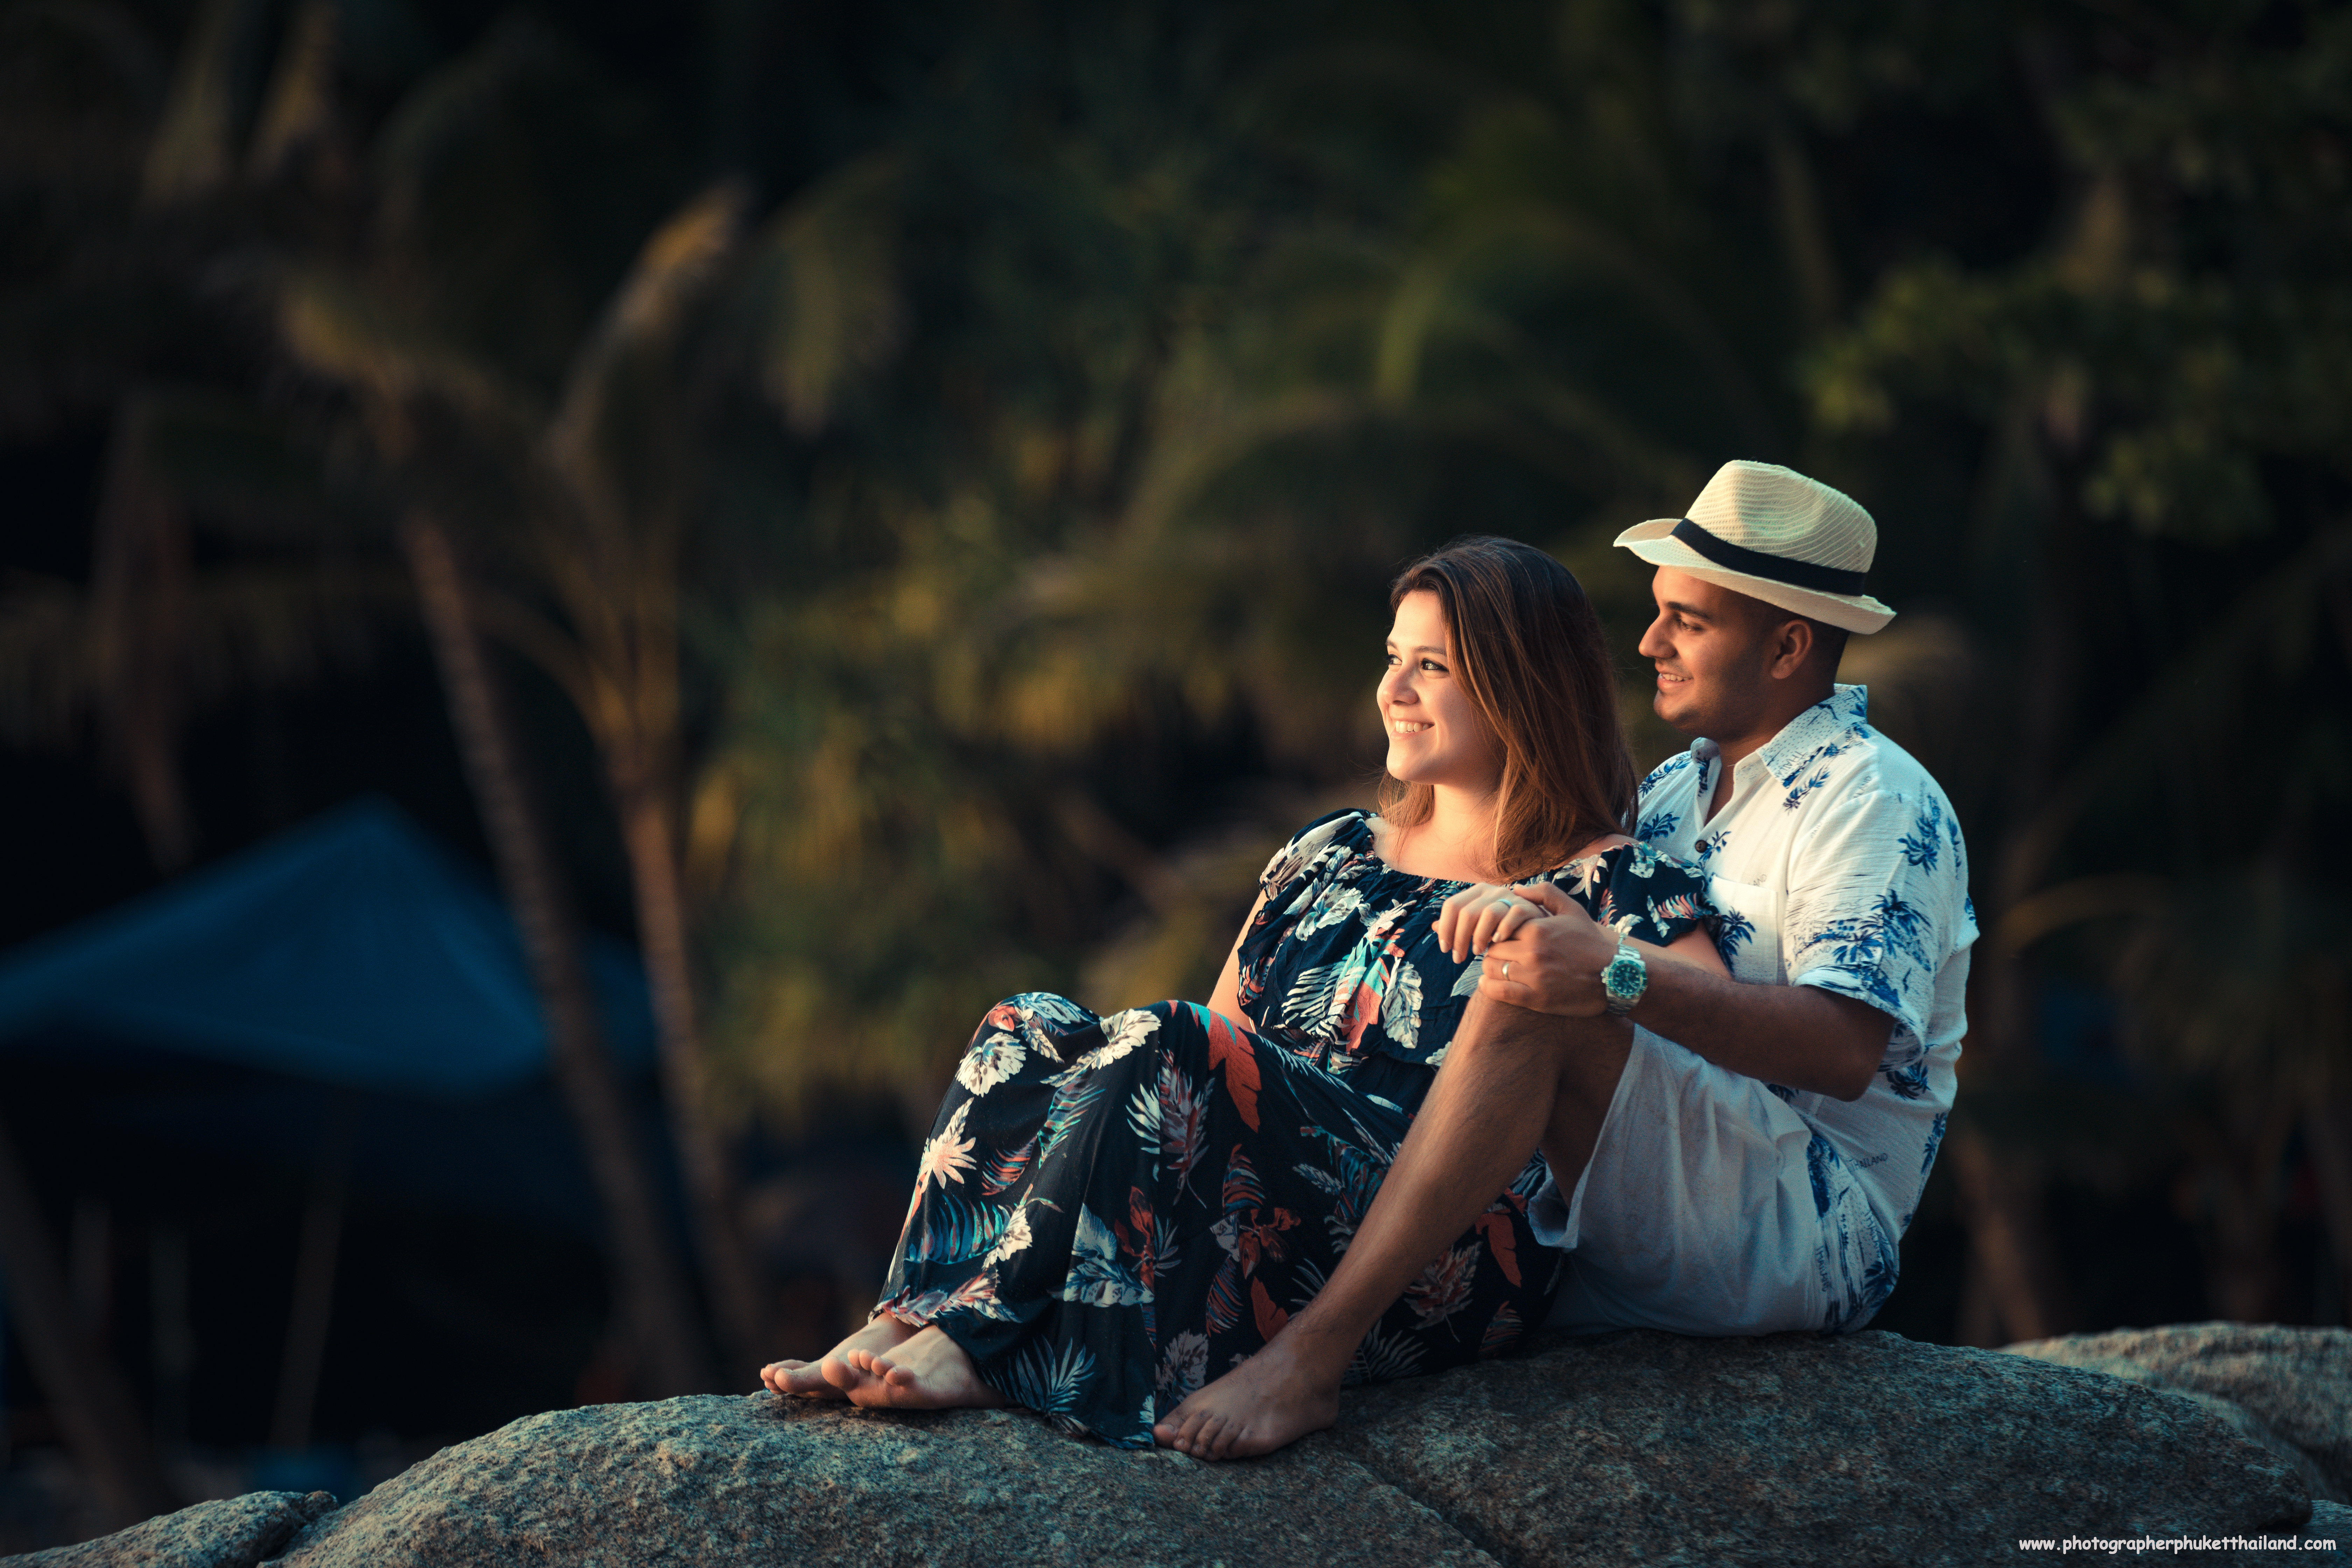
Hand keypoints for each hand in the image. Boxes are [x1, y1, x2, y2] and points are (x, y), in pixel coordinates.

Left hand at [1434, 882, 1549, 961]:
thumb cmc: (1506, 928)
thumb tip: (1433, 926)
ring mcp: (1513, 898)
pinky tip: (1497, 943)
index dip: (1445, 928)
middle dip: (1458, 938)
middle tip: (1458, 958)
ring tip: (1477, 954)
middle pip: (1466, 912)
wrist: (1544, 932)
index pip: (1452, 905)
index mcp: (1480, 891)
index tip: (1446, 949)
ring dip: (1479, 936)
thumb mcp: (1481, 923)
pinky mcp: (1529, 909)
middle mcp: (1495, 890)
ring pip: (1488, 914)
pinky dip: (1502, 929)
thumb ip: (1460, 923)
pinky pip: (1512, 916)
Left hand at [1473, 881, 1619, 1017]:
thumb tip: (1515, 889)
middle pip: (1493, 950)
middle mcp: (1532, 952)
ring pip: (1492, 970)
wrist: (1615, 976)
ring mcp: (1533, 977)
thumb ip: (1543, 894)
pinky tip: (1488, 984)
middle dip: (1493, 951)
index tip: (1502, 938)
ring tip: (1497, 968)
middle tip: (1499, 954)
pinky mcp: (1536, 999)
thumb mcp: (1572, 909)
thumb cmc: (1591, 942)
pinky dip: (1488, 988)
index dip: (1498, 933)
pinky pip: (1499, 992)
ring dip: (1491, 969)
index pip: (1499, 928)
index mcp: (1537, 929)